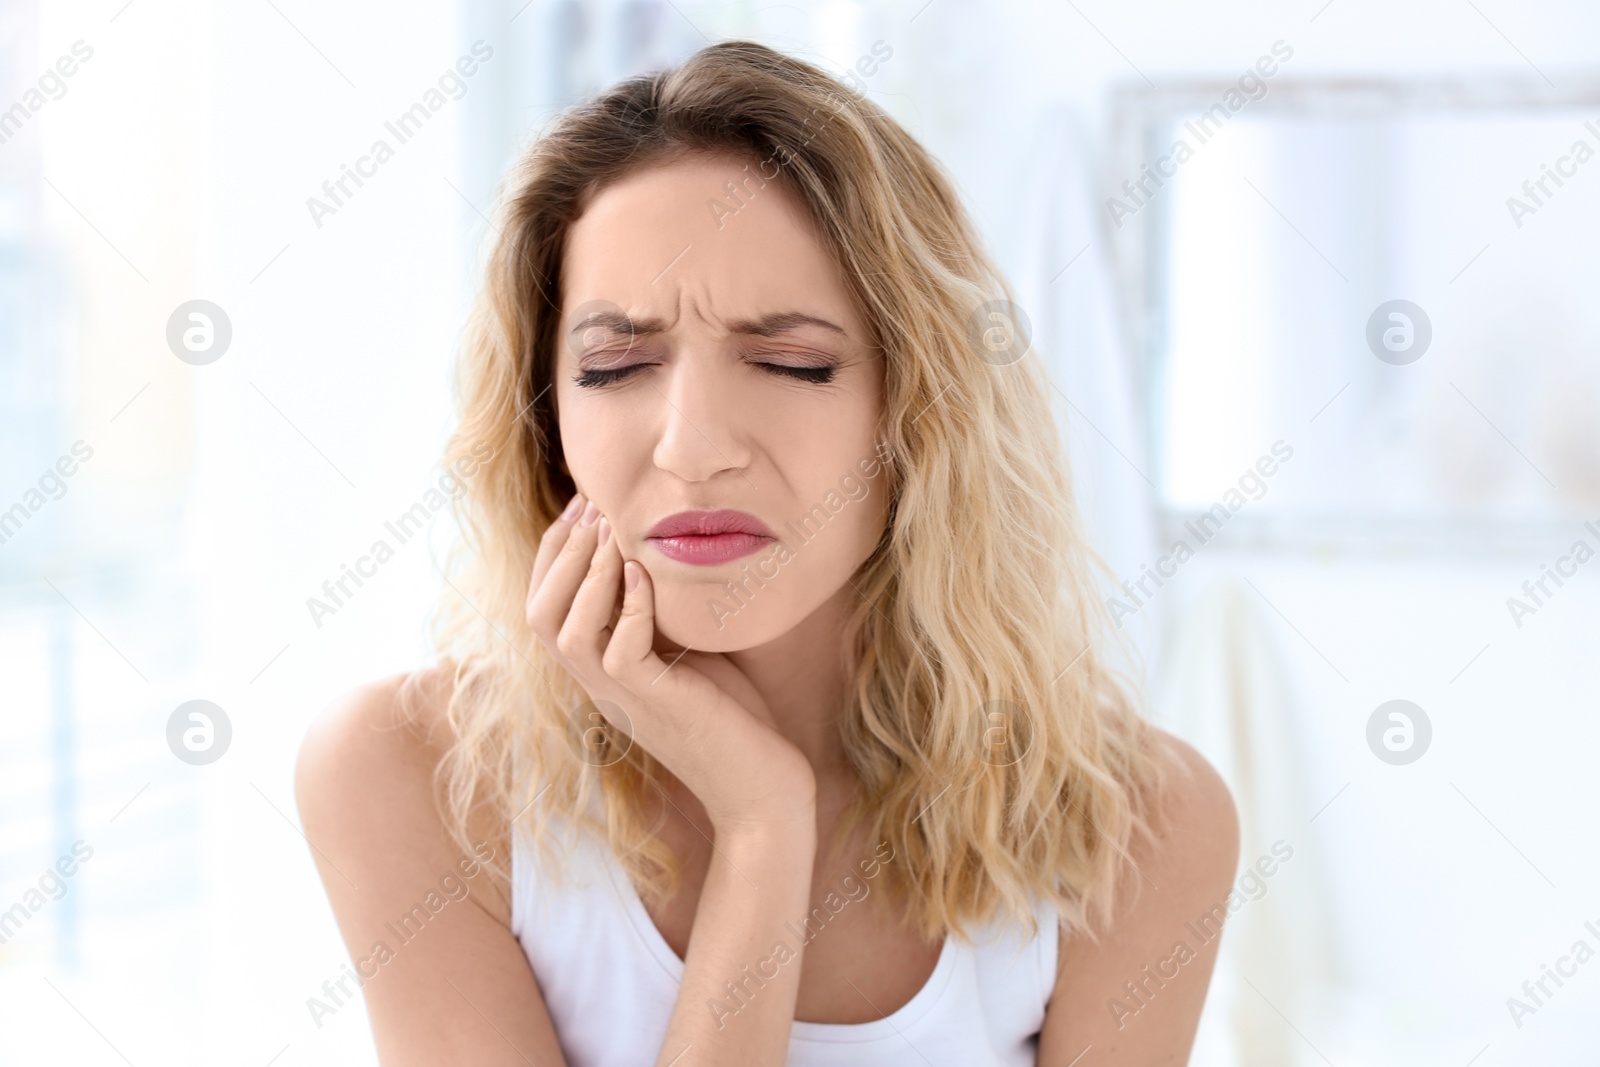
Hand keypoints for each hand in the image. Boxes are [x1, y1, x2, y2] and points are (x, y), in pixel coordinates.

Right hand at [526, 493, 817, 835]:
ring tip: (610, 531)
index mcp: (600, 672)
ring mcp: (623, 699)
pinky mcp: (656, 705)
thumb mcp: (688, 652)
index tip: (584, 505)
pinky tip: (643, 573)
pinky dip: (626, 608)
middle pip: (539, 616)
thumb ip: (662, 615)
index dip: (556, 553)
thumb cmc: (733, 719)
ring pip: (565, 634)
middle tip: (591, 506)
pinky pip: (619, 653)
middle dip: (561, 552)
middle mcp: (599, 687)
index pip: (547, 607)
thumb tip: (657, 554)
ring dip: (586, 575)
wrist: (762, 789)